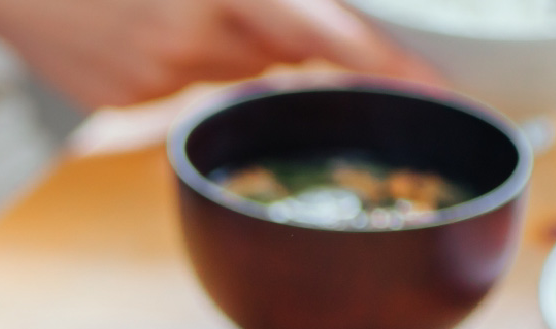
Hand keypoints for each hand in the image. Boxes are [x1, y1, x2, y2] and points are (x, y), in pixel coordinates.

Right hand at [0, 0, 434, 107]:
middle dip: (308, 42)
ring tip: (171, 2)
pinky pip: (177, 79)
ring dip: (228, 37)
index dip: (382, 63)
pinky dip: (173, 51)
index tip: (431, 89)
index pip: (327, 33)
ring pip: (232, 63)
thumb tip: (318, 21)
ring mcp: (156, 70)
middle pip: (288, 49)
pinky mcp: (124, 93)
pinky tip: (130, 21)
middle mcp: (197, 32)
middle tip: (313, 39)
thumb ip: (261, 0)